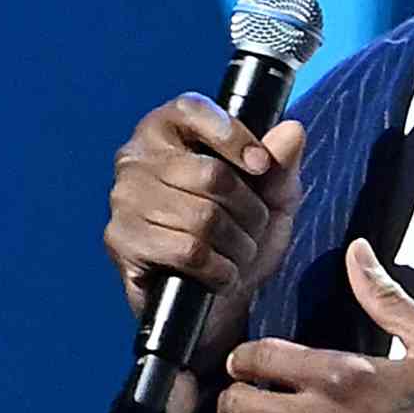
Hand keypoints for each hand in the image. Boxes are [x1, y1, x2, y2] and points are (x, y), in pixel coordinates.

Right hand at [104, 96, 306, 412]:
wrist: (217, 302)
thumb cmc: (238, 237)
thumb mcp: (272, 200)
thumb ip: (281, 166)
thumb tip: (292, 131)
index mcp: (166, 130)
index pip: (194, 110)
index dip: (234, 137)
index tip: (261, 167)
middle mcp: (135, 157)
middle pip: (211, 175)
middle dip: (249, 211)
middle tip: (254, 230)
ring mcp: (123, 199)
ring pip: (202, 217)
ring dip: (237, 245)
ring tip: (238, 255)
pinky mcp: (121, 241)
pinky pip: (188, 252)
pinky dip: (220, 270)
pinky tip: (220, 275)